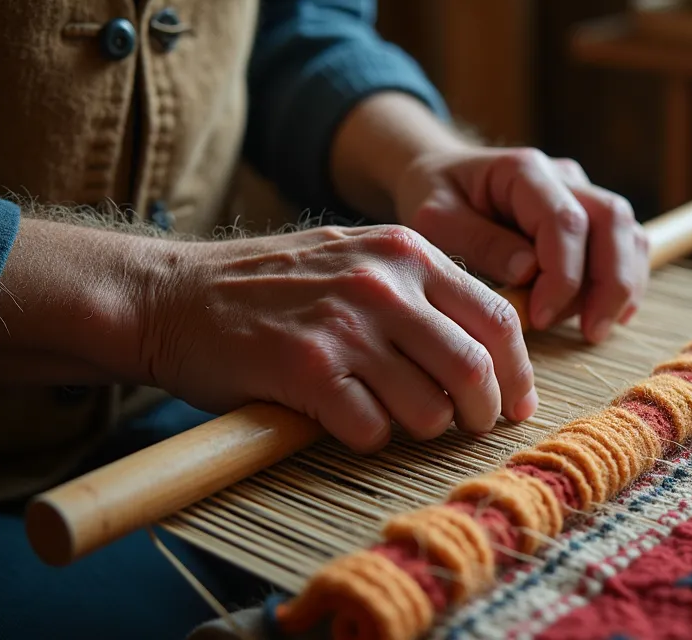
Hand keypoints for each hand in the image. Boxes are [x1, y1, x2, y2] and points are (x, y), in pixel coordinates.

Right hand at [142, 225, 537, 451]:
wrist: (173, 295)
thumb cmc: (272, 286)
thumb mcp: (357, 256)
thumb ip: (420, 287)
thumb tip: (492, 345)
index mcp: (407, 252)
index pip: (497, 316)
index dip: (518, 370)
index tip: (517, 403)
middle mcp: (383, 284)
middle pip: (475, 368)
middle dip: (485, 412)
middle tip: (473, 428)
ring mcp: (345, 326)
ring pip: (429, 408)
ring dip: (423, 429)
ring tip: (399, 421)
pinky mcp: (306, 370)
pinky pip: (371, 430)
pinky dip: (369, 439)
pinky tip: (346, 422)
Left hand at [393, 147, 649, 343]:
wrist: (442, 176)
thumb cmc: (436, 199)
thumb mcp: (436, 220)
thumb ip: (480, 242)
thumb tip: (529, 272)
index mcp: (523, 171)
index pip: (564, 221)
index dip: (562, 276)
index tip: (540, 317)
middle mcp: (563, 177)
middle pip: (612, 220)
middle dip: (610, 282)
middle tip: (591, 332)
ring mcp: (583, 194)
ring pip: (628, 233)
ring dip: (621, 285)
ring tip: (595, 328)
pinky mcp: (591, 218)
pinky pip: (627, 245)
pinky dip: (625, 281)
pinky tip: (611, 317)